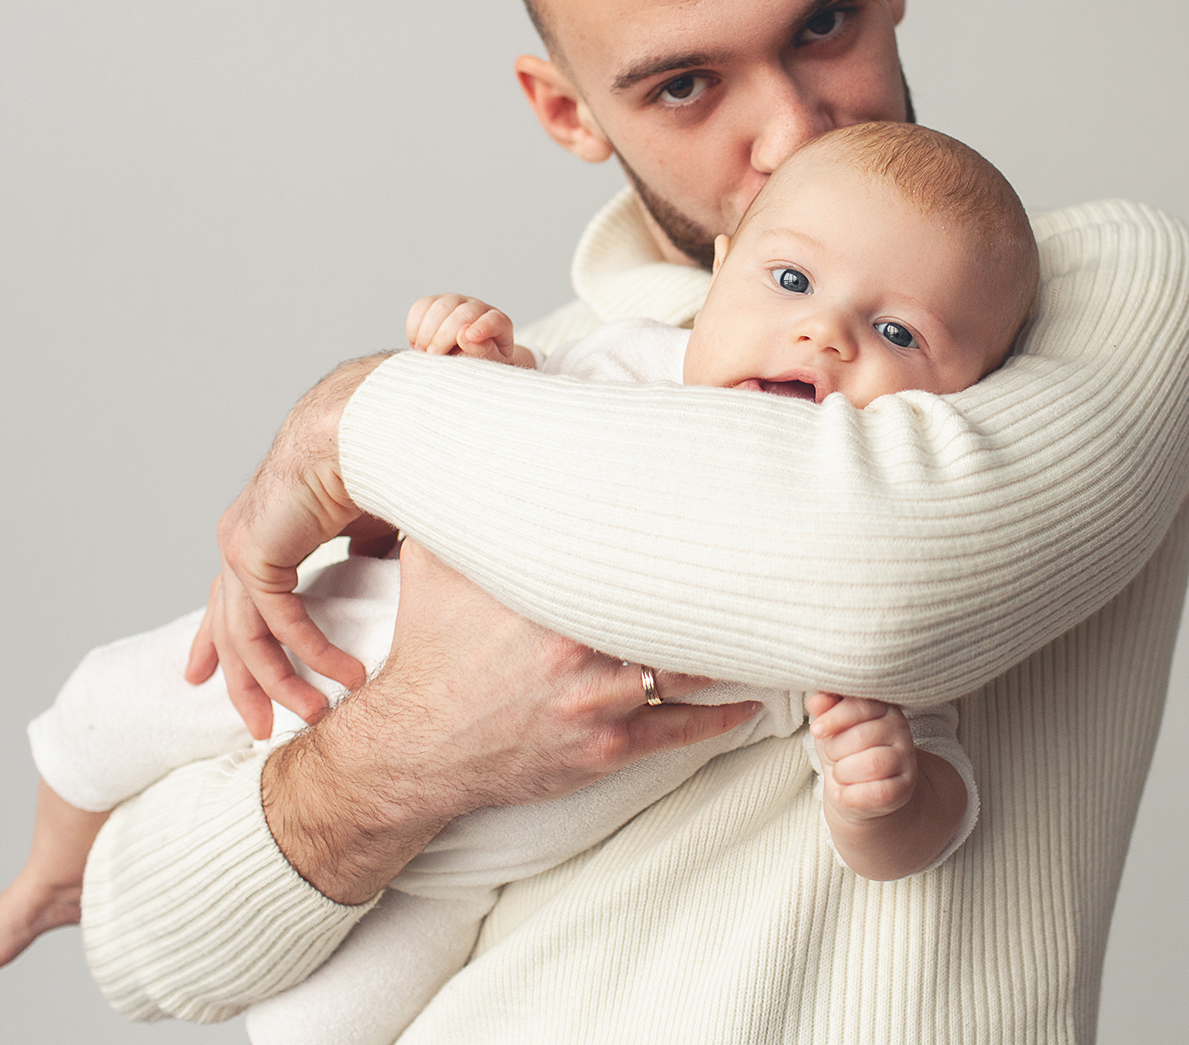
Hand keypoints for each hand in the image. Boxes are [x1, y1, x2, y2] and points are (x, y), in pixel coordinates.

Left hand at [184, 355, 390, 737]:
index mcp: (263, 529)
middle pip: (230, 627)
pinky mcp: (253, 551)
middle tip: (258, 727)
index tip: (204, 675)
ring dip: (281, 680)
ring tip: (315, 714)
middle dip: (242, 680)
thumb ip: (366, 551)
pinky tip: (340, 672)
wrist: (370, 422)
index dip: (219, 639)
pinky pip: (275, 620)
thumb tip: (374, 569)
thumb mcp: (373, 518)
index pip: (232, 596)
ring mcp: (240, 544)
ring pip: (247, 635)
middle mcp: (241, 539)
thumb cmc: (379, 456)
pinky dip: (309, 651)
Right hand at [262, 541, 764, 904]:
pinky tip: (751, 699)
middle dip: (724, 589)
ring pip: (689, 671)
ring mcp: (597, 704)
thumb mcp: (435, 561)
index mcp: (547, 594)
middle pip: (675, 612)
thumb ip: (466, 501)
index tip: (724, 511)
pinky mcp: (605, 751)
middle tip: (773, 562)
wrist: (415, 744)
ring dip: (735, 651)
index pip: (632, 553)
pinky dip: (722, 715)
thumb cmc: (432, 646)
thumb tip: (477, 438)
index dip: (682, 532)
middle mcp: (579, 649)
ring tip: (772, 623)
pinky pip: (679, 730)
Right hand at [405, 294, 533, 366]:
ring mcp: (456, 303)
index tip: (469, 338)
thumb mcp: (489, 366)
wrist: (464, 362)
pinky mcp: (435, 303)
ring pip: (440, 306)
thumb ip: (483, 352)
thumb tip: (466, 336)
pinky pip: (421, 307)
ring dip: (427, 331)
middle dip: (444, 335)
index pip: (494, 320)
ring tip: (424, 353)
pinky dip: (415, 326)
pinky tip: (417, 344)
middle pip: (463, 312)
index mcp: (498, 324)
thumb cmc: (481, 365)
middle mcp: (478, 308)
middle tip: (434, 356)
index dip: (483, 327)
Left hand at [806, 691, 917, 820]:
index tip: (817, 730)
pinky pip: (876, 793)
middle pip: (861, 737)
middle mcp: (900, 729)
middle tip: (832, 757)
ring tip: (840, 774)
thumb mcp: (832, 727)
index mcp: (883, 707)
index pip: (859, 706)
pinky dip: (850, 795)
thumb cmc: (845, 751)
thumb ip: (825, 709)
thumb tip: (816, 700)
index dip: (833, 718)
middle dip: (835, 750)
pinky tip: (844, 793)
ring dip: (843, 773)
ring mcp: (905, 759)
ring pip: (870, 765)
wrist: (861, 791)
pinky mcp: (904, 788)